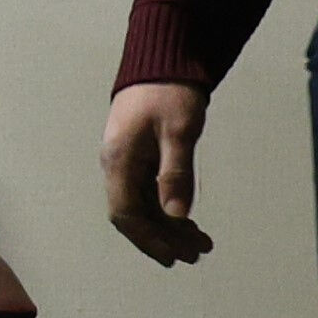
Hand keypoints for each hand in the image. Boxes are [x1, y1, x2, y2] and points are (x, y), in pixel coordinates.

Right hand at [99, 82, 210, 265]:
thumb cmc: (169, 92)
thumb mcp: (179, 132)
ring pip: (144, 207)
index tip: (174, 256)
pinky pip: (150, 194)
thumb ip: (176, 174)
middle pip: (135, 216)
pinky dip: (169, 210)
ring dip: (169, 227)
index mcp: (120, 161)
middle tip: (196, 254)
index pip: (126, 214)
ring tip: (200, 243)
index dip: (149, 239)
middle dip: (164, 239)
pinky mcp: (139, 158)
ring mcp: (127, 162)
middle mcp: (118, 165)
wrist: (162, 61)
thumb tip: (177, 215)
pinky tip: (188, 220)